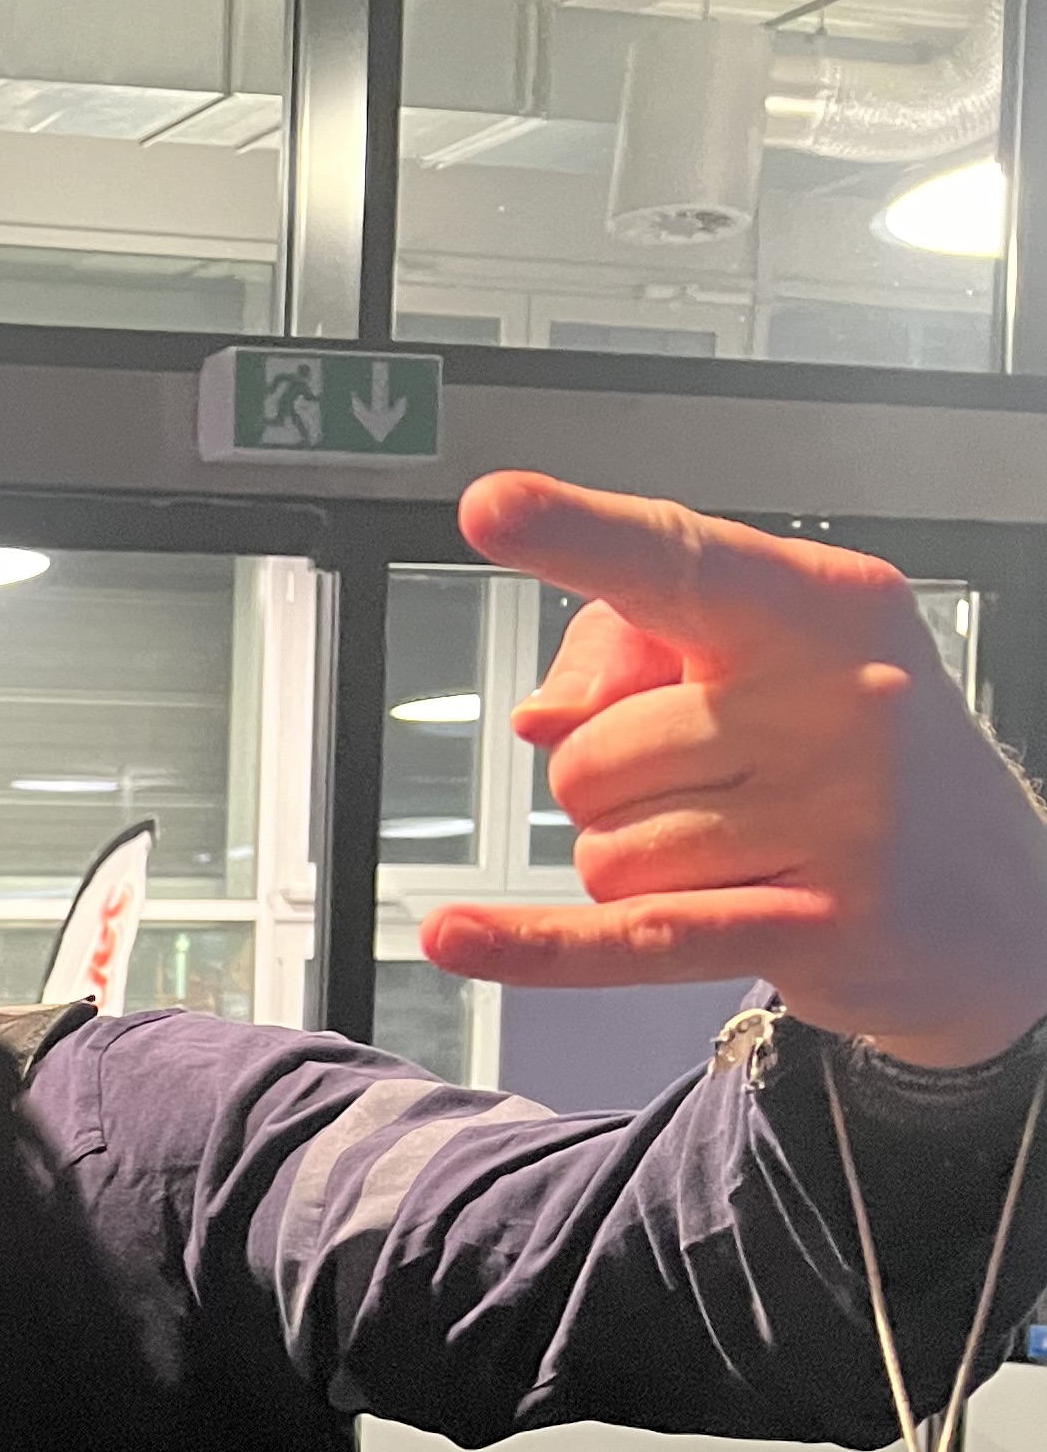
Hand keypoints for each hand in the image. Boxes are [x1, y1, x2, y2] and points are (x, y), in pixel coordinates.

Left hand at [440, 474, 1046, 1068]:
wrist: (992, 902)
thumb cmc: (849, 762)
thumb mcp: (760, 669)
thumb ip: (627, 656)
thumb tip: (544, 717)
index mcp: (824, 607)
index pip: (676, 562)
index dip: (574, 534)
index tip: (493, 506)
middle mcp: (842, 700)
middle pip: (594, 750)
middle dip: (614, 785)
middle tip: (718, 790)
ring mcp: (838, 816)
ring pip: (604, 850)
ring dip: (635, 864)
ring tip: (739, 851)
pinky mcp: (820, 923)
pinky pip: (632, 933)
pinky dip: (538, 945)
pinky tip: (459, 935)